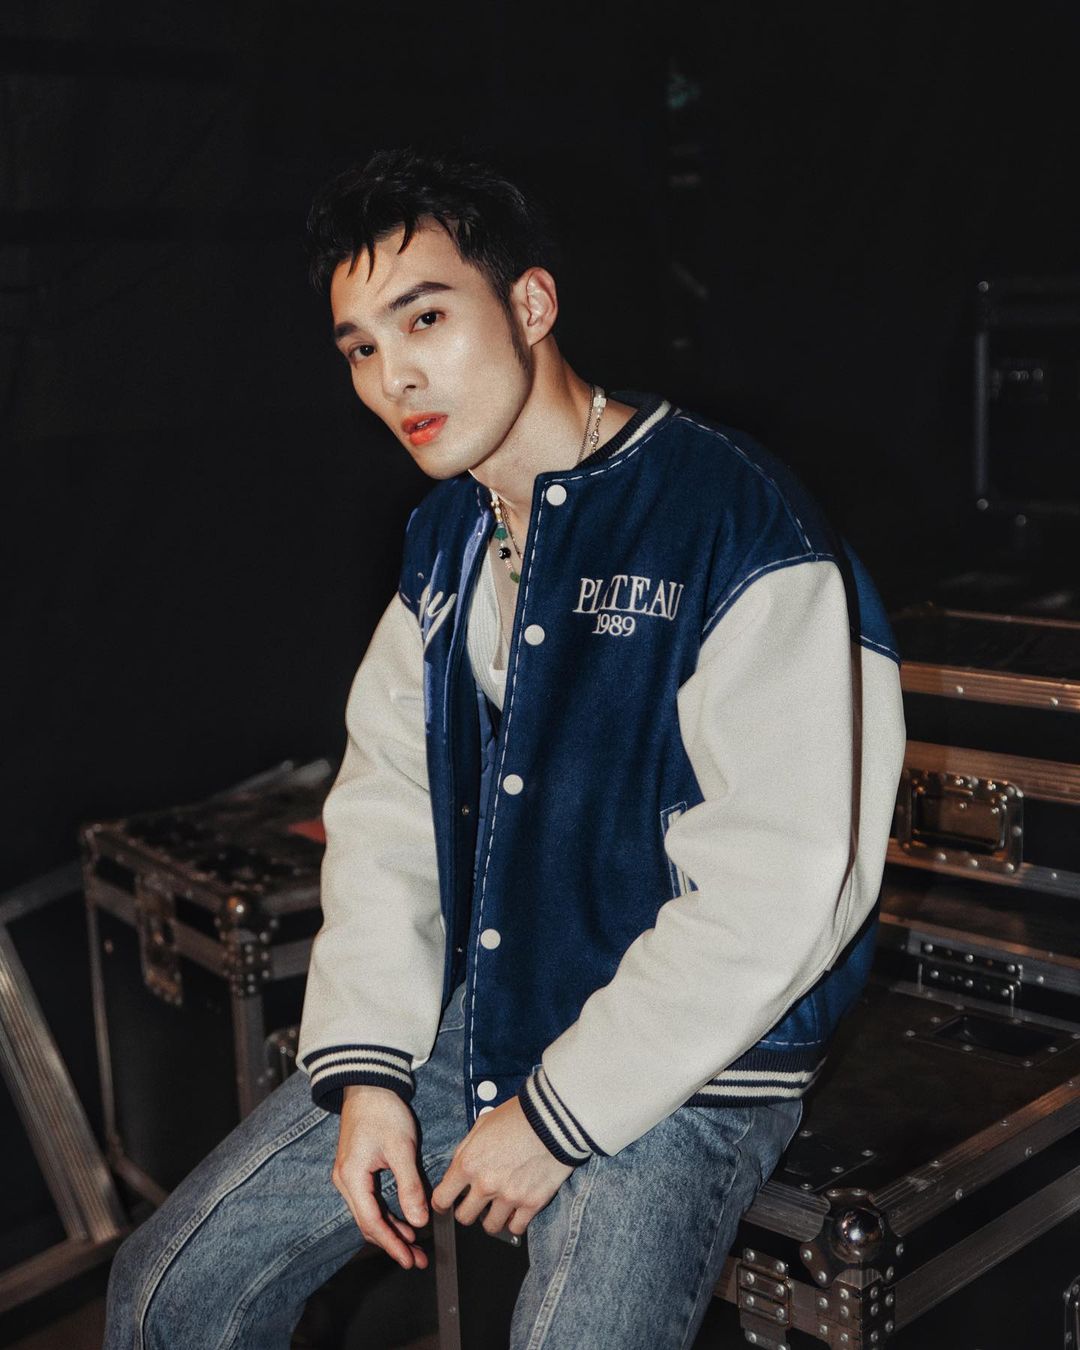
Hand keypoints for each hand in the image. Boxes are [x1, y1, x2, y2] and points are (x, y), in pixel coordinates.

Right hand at [333, 1085, 428, 1269]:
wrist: (369, 1084)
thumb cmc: (383, 1112)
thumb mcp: (401, 1149)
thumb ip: (409, 1186)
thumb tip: (419, 1220)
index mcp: (352, 1178)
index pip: (372, 1222)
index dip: (391, 1244)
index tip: (408, 1259)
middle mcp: (346, 1181)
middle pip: (369, 1223)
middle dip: (393, 1242)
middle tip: (416, 1259)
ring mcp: (350, 1176)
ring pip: (370, 1213)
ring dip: (391, 1230)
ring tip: (415, 1246)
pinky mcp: (358, 1169)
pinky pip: (371, 1200)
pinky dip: (387, 1213)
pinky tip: (405, 1221)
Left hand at [431, 1097, 572, 1236]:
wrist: (554, 1118)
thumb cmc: (519, 1116)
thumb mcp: (482, 1124)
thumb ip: (466, 1149)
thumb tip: (459, 1168)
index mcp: (469, 1163)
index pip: (442, 1198)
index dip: (441, 1204)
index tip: (446, 1205)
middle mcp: (486, 1184)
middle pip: (464, 1217)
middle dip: (467, 1210)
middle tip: (476, 1203)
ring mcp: (509, 1197)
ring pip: (490, 1227)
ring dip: (491, 1218)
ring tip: (498, 1207)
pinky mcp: (532, 1203)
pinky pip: (516, 1228)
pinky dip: (514, 1223)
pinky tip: (516, 1212)